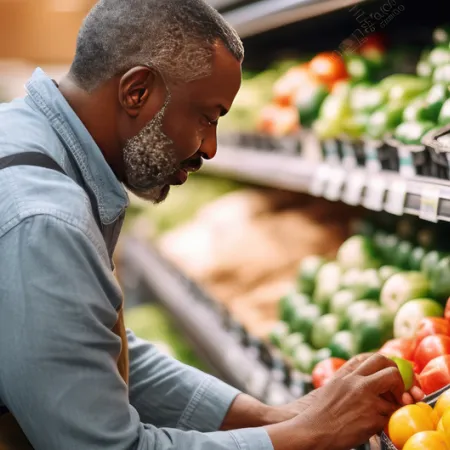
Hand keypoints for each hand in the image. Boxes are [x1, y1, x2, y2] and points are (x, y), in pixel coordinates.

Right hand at [270, 354, 406, 449]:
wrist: (314, 430)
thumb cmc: (321, 412)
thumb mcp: (332, 387)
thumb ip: (348, 378)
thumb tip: (366, 375)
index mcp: (346, 374)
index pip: (372, 358)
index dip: (385, 365)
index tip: (387, 375)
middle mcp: (357, 382)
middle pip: (389, 367)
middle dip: (398, 378)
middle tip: (397, 391)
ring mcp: (367, 399)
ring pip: (396, 394)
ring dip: (395, 403)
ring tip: (385, 410)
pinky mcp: (373, 418)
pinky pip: (390, 416)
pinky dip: (386, 420)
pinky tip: (374, 424)